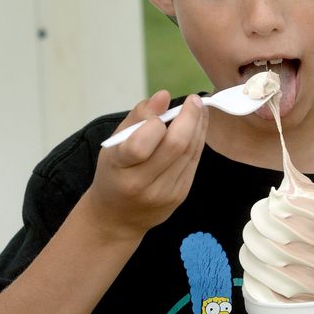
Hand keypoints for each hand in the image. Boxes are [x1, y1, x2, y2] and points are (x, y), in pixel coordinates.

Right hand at [82, 90, 207, 241]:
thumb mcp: (114, 143)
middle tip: (194, 100)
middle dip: (189, 118)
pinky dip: (198, 141)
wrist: (117, 217)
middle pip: (175, 146)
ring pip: (189, 152)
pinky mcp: (179, 195)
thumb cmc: (114, 172)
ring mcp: (164, 193)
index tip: (166, 106)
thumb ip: (138, 117)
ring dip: (198, 126)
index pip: (140, 144)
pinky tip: (198, 127)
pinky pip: (193, 162)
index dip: (156, 123)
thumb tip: (164, 95)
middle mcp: (142, 184)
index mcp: (120, 168)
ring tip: (199, 108)